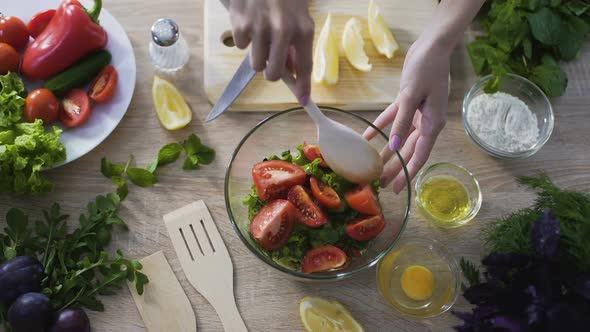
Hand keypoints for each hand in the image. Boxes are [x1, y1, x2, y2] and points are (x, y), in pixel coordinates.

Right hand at [229, 0, 313, 102]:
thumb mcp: (298, 15)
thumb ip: (296, 44)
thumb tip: (293, 72)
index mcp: (303, 29)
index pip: (305, 66)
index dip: (303, 86)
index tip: (304, 101)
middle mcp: (283, 31)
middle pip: (274, 73)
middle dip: (271, 72)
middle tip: (270, 60)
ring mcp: (261, 28)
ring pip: (256, 65)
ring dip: (256, 56)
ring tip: (260, 36)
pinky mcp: (241, 25)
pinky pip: (242, 47)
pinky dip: (244, 39)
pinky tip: (249, 22)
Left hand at [364, 36, 450, 192]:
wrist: (431, 46)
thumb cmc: (426, 69)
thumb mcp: (412, 95)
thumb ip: (402, 121)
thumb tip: (395, 146)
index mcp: (433, 124)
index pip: (420, 156)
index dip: (407, 173)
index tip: (396, 188)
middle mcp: (426, 122)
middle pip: (409, 151)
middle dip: (395, 167)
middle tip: (380, 183)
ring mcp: (418, 112)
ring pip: (400, 138)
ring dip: (387, 151)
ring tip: (374, 166)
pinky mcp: (408, 101)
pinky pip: (393, 119)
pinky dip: (381, 128)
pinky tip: (368, 138)